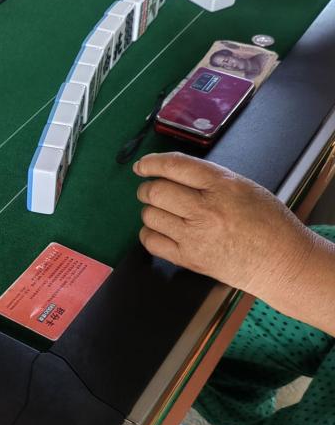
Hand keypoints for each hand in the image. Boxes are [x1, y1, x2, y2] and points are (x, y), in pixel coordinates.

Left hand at [134, 152, 314, 301]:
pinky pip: (151, 242)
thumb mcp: (244, 186)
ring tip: (162, 212)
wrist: (281, 261)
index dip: (152, 163)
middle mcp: (205, 209)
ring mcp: (194, 236)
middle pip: (156, 191)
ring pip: (150, 216)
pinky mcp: (189, 259)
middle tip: (150, 191)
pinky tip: (160, 230)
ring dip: (150, 211)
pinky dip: (150, 233)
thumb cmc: (268, 222)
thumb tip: (174, 174)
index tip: (142, 165)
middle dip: (147, 189)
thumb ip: (210, 179)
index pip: (175, 166)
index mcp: (221, 185)